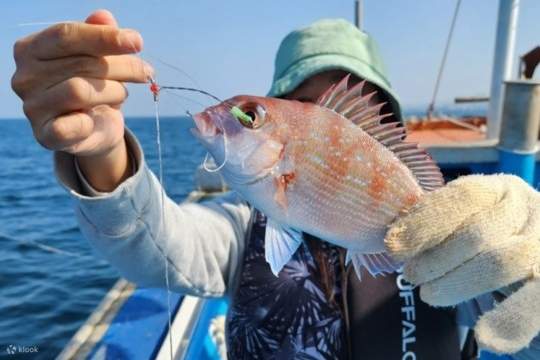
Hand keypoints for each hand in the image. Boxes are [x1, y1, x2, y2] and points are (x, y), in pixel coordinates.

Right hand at [11, 10, 151, 189]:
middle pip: (80, 63)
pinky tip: (101, 117)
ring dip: (114, 91)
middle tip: (145, 72)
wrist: (95, 129)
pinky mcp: (45, 135)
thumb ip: (99, 35)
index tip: (137, 42)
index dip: (105, 37)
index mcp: (31, 49)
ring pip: (80, 90)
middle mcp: (24, 77)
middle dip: (122, 66)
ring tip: (122, 93)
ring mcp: (32, 108)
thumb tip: (103, 16)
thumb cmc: (95, 85)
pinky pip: (73, 125)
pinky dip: (94, 120)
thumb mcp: (100, 57)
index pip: (67, 35)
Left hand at [385, 174, 539, 353]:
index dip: (426, 222)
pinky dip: (510, 321)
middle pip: (479, 233)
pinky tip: (485, 337)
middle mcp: (529, 210)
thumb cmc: (485, 238)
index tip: (394, 246)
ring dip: (458, 283)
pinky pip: (536, 302)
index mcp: (500, 190)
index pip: (464, 196)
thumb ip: (436, 224)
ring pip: (504, 262)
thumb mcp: (464, 221)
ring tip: (429, 294)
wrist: (533, 263)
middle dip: (436, 258)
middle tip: (411, 275)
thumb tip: (395, 241)